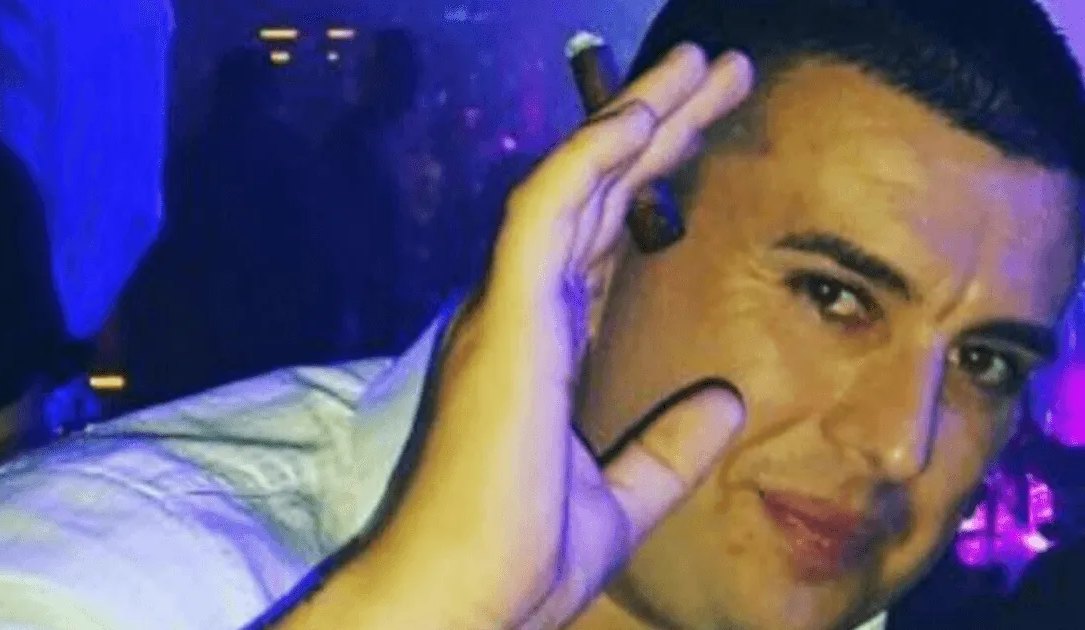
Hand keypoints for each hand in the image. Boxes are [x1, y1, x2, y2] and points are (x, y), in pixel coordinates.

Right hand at [283, 44, 754, 628]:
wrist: (468, 603)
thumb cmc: (523, 561)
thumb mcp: (626, 500)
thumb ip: (670, 447)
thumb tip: (728, 401)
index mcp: (546, 346)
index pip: (607, 236)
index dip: (653, 176)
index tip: (707, 126)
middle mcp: (522, 312)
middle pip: (599, 195)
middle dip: (660, 126)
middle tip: (722, 68)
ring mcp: (509, 310)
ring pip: (575, 185)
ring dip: (635, 118)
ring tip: (702, 63)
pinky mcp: (505, 319)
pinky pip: (543, 215)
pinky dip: (587, 159)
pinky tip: (639, 117)